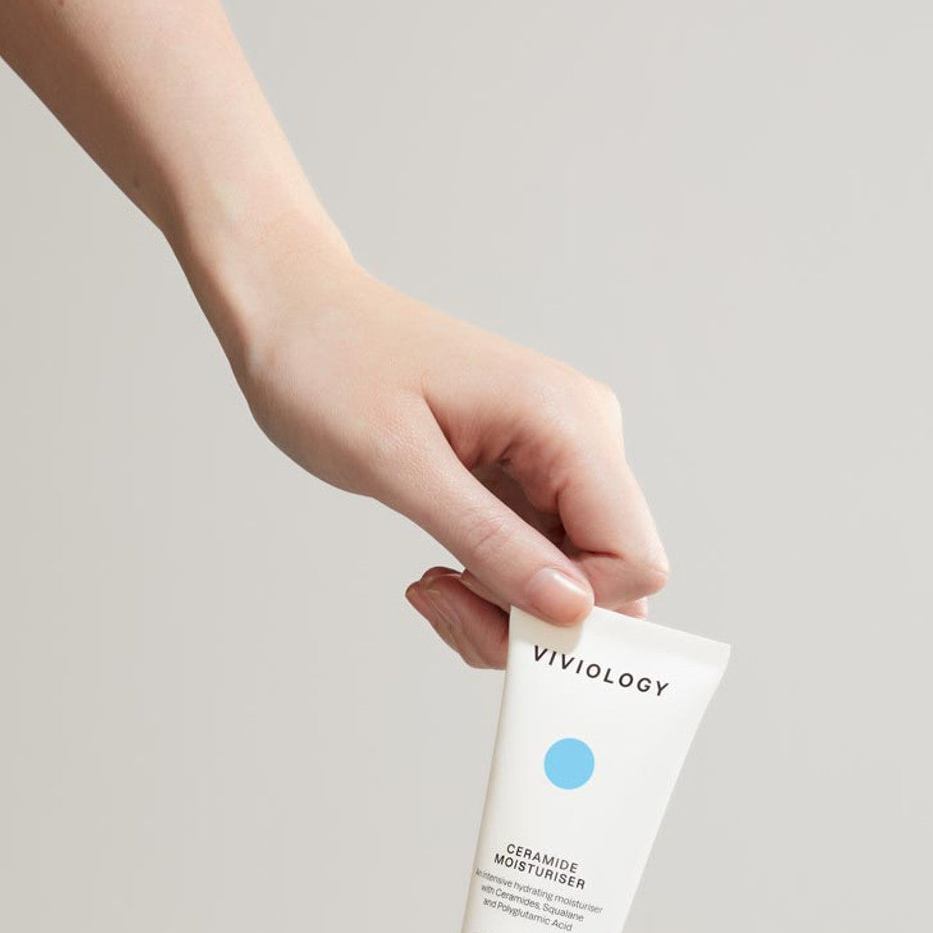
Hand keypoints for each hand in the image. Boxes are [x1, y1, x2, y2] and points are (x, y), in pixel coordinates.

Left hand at [213, 236, 667, 667]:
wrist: (296, 313)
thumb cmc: (332, 366)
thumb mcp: (400, 466)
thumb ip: (491, 541)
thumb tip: (572, 610)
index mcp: (567, 422)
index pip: (636, 560)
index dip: (571, 609)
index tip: (483, 601)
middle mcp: (582, 439)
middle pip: (608, 582)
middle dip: (529, 620)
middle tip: (443, 599)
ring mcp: (556, 460)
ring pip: (570, 583)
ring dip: (501, 611)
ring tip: (431, 586)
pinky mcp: (527, 478)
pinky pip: (537, 564)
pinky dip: (490, 591)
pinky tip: (437, 573)